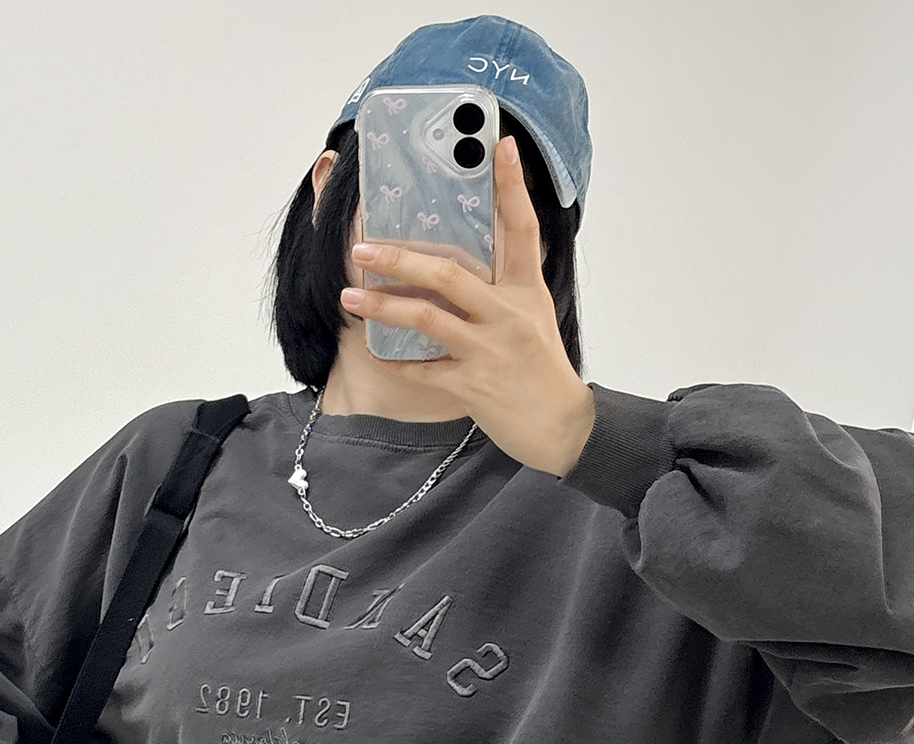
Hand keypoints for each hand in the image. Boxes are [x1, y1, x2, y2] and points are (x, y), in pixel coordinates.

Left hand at [340, 135, 595, 477]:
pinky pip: (423, 368)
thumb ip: (503, 288)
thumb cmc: (543, 372)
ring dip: (383, 305)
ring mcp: (490, 350)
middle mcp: (508, 315)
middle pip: (448, 273)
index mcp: (527, 291)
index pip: (522, 228)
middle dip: (399, 258)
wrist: (562, 429)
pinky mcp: (473, 385)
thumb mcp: (533, 318)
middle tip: (362, 247)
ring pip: (427, 317)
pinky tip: (376, 351)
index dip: (512, 186)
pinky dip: (397, 361)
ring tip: (351, 296)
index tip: (500, 145)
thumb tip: (462, 263)